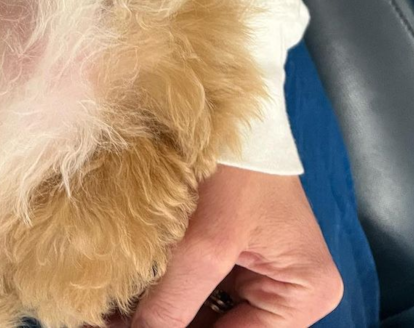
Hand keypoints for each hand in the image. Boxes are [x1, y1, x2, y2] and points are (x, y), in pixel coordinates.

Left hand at [130, 166, 342, 327]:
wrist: (223, 107)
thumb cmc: (233, 165)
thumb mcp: (204, 243)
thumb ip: (172, 304)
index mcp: (304, 294)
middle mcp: (290, 291)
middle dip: (167, 327)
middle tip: (109, 323)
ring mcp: (260, 272)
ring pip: (204, 315)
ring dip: (161, 314)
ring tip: (110, 312)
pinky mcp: (233, 254)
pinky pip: (197, 290)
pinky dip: (164, 294)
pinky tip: (125, 296)